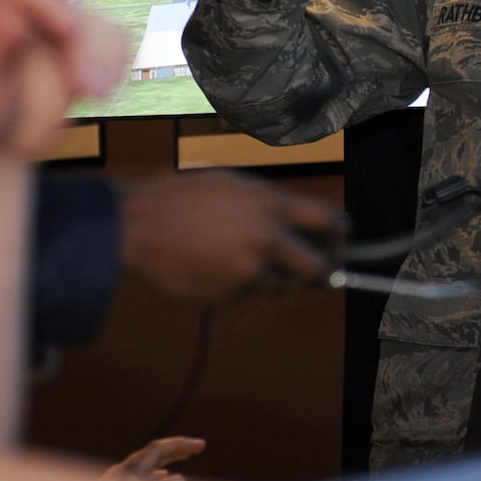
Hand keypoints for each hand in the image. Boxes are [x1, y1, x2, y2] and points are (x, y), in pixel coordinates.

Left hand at [0, 0, 127, 157]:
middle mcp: (33, 8)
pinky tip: (97, 94)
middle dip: (88, 49)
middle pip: (74, 10)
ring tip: (93, 97)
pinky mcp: (88, 44)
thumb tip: (11, 22)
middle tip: (86, 90)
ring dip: (105, 62)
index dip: (53, 5)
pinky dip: (115, 68)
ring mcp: (64, 24)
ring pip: (102, 26)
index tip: (68, 32)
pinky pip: (117, 43)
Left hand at [104, 436, 206, 480]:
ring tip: (183, 458)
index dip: (181, 444)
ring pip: (146, 466)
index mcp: (128, 472)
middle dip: (176, 449)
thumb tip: (180, 478)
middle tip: (198, 447)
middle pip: (152, 454)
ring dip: (167, 461)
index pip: (158, 448)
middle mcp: (121, 474)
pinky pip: (140, 478)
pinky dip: (156, 475)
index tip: (202, 445)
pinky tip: (163, 478)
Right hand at [120, 170, 342, 300]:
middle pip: (317, 267)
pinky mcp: (231, 293)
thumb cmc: (179, 200)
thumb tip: (298, 222)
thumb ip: (266, 205)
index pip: (326, 220)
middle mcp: (266, 238)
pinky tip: (211, 267)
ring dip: (271, 279)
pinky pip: (246, 293)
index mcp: (269, 204)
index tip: (342, 238)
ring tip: (235, 260)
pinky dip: (237, 285)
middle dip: (321, 272)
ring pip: (280, 285)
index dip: (339, 231)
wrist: (138, 226)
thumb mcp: (231, 186)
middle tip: (319, 272)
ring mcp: (249, 269)